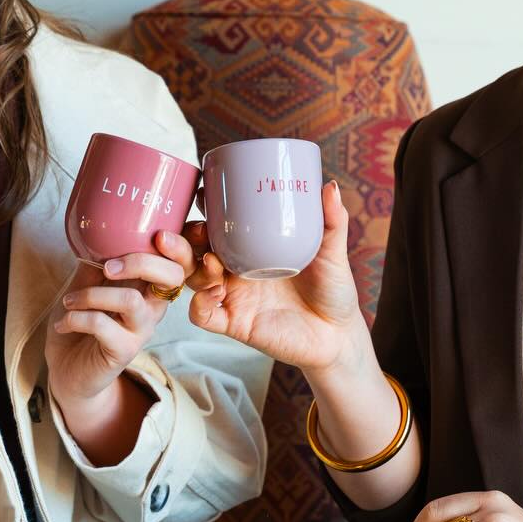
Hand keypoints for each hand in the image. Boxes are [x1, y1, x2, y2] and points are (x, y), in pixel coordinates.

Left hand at [44, 227, 198, 420]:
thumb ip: (95, 264)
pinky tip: (63, 322)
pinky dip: (76, 317)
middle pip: (173, 276)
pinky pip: (102, 325)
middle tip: (107, 267)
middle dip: (142, 262)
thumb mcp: (85, 287)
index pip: (180, 263)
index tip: (158, 236)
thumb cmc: (80, 325)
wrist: (68, 371)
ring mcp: (140, 331)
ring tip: (70, 300)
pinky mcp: (123, 351)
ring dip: (93, 294)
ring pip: (131, 300)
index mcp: (149, 287)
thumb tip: (96, 235)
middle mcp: (153, 308)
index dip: (179, 247)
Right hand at [184, 180, 367, 375]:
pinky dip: (199, 304)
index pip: (218, 225)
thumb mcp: (332, 252)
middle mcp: (236, 271)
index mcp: (252, 248)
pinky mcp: (235, 323)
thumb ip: (332, 221)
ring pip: (194, 279)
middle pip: (196, 251)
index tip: (204, 192)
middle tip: (195, 228)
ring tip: (209, 260)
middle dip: (185, 239)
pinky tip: (212, 294)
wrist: (338, 335)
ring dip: (191, 267)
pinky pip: (204, 315)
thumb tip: (330, 186)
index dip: (205, 210)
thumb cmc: (332, 290)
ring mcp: (233, 297)